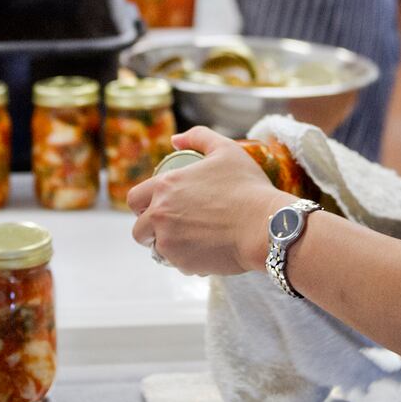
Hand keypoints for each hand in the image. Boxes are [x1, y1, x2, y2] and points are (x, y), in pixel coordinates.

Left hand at [129, 126, 290, 275]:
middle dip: (150, 229)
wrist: (266, 226)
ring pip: (156, 250)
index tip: (155, 206)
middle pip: (138, 230)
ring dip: (168, 246)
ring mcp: (169, 243)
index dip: (142, 204)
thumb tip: (175, 140)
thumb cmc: (248, 187)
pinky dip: (187, 259)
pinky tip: (205, 250)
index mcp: (165, 186)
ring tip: (188, 240)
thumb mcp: (226, 150)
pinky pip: (177, 264)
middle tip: (170, 226)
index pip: (134, 199)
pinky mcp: (183, 264)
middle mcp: (160, 215)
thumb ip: (198, 137)